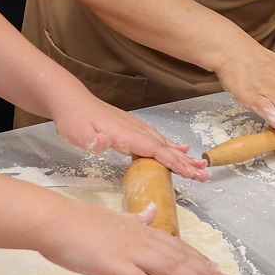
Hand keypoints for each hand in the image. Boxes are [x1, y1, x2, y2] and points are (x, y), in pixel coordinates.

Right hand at [34, 194, 229, 274]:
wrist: (55, 221)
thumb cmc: (80, 222)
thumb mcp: (115, 217)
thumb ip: (136, 218)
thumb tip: (152, 212)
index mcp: (141, 230)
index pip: (176, 245)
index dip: (198, 257)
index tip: (216, 267)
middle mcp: (141, 240)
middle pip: (179, 257)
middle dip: (205, 270)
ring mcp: (129, 253)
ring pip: (168, 266)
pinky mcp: (113, 266)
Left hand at [52, 96, 208, 180]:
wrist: (70, 100)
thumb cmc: (73, 119)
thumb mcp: (77, 134)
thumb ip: (93, 141)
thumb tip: (106, 143)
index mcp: (126, 135)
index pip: (155, 151)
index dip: (175, 162)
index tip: (191, 173)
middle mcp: (135, 130)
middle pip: (166, 148)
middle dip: (186, 162)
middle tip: (204, 175)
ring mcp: (135, 127)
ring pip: (164, 143)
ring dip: (182, 155)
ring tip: (200, 165)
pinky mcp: (132, 127)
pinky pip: (156, 138)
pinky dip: (171, 145)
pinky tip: (180, 148)